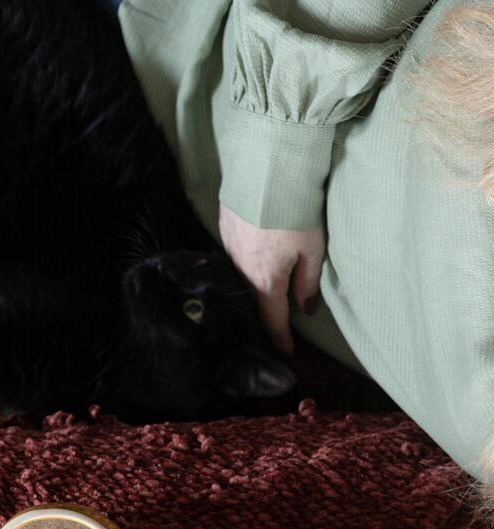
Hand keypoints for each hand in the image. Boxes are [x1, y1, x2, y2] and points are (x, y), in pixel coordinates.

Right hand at [219, 207, 326, 355]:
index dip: (280, 340)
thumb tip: (305, 307)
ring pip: (240, 275)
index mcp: (265, 281)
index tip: (286, 354)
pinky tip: (253, 255)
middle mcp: (241, 269)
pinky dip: (244, 260)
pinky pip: (233, 252)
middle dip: (263, 314)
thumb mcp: (313, 248)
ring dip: (252, 284)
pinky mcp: (224, 224)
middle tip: (273, 327)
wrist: (267, 165)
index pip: (272, 320)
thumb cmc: (296, 209)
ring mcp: (228, 246)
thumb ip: (308, 282)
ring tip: (262, 291)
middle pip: (253, 299)